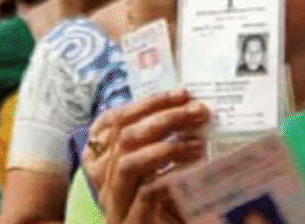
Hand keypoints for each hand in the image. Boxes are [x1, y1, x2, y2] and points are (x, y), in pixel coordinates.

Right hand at [85, 89, 208, 223]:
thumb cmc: (167, 205)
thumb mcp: (161, 170)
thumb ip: (164, 142)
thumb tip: (191, 108)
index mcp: (105, 165)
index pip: (114, 121)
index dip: (147, 103)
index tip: (182, 93)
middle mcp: (104, 182)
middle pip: (123, 137)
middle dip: (163, 118)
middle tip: (198, 111)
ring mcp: (115, 205)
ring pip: (127, 163)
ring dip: (167, 146)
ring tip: (199, 142)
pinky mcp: (131, 223)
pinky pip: (147, 193)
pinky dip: (172, 176)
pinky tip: (195, 168)